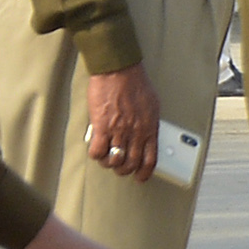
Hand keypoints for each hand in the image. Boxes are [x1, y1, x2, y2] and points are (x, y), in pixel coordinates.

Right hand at [81, 64, 163, 181]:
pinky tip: (96, 150)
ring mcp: (119, 131)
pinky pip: (97, 151)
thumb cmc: (135, 83)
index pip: (150, 160)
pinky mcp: (101, 127)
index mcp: (150, 129)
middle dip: (124, 170)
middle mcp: (136, 133)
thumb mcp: (151, 106)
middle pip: (130, 163)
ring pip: (114, 161)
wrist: (119, 71)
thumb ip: (149, 123)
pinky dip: (96, 155)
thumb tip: (147, 134)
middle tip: (119, 167)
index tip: (140, 177)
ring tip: (107, 158)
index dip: (144, 172)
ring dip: (109, 163)